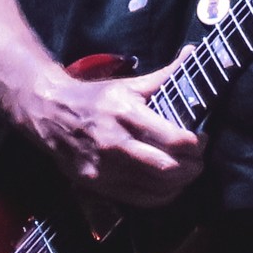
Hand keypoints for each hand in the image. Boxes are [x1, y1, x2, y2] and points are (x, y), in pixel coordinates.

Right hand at [19, 52, 206, 208]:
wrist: (50, 113)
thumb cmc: (96, 98)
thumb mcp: (131, 84)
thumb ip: (166, 75)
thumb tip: (193, 52)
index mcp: (127, 114)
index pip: (173, 139)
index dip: (196, 143)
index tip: (202, 139)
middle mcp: (116, 144)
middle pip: (167, 169)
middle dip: (192, 166)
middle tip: (200, 159)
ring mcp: (105, 168)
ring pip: (155, 188)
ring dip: (180, 183)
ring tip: (188, 171)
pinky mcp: (97, 185)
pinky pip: (138, 199)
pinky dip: (160, 196)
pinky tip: (169, 185)